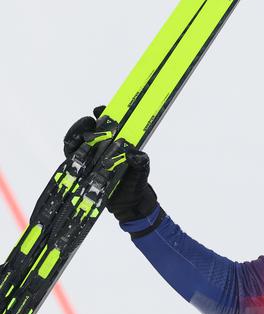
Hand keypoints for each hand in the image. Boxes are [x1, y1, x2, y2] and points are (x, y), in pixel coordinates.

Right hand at [63, 107, 157, 222]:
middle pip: (89, 128)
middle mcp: (102, 146)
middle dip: (85, 123)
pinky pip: (71, 155)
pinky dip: (70, 148)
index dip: (103, 114)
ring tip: (79, 136)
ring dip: (76, 134)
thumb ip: (141, 162)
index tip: (100, 110)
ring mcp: (91, 156)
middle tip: (88, 123)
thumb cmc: (136, 183)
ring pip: (77, 140)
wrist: (128, 203)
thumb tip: (134, 154)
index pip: (108, 123)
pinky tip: (72, 146)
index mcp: (118, 142)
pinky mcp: (81, 167)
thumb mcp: (142, 171)